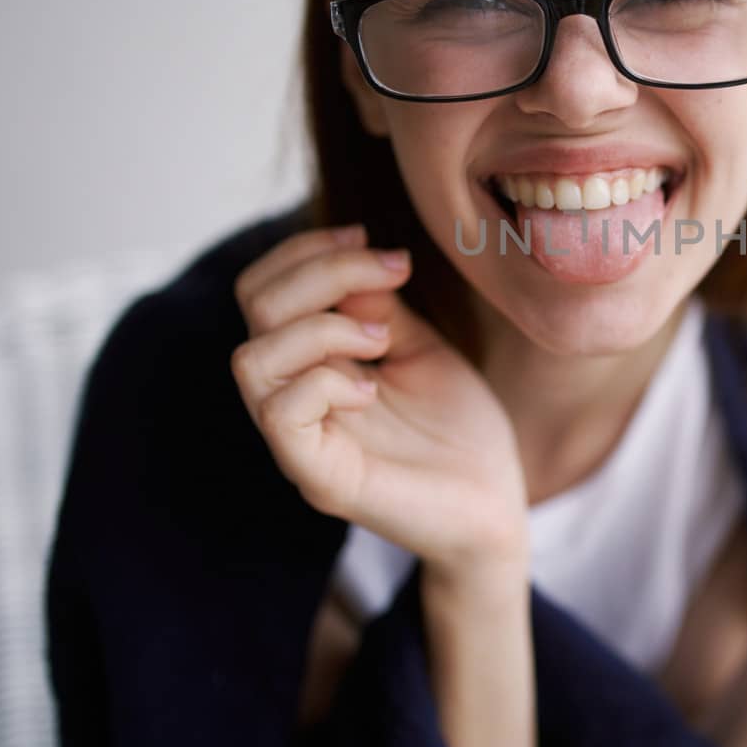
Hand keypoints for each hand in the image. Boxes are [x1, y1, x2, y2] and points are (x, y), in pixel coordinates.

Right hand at [230, 223, 528, 581]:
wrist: (495, 505)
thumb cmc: (458, 428)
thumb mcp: (419, 347)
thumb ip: (378, 307)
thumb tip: (349, 263)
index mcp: (310, 362)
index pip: (263, 287)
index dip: (307, 250)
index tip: (371, 241)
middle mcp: (291, 398)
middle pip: (252, 306)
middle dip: (320, 270)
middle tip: (394, 275)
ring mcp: (299, 442)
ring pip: (251, 360)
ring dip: (323, 328)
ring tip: (383, 339)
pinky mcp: (321, 479)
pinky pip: (282, 416)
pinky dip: (327, 381)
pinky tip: (374, 388)